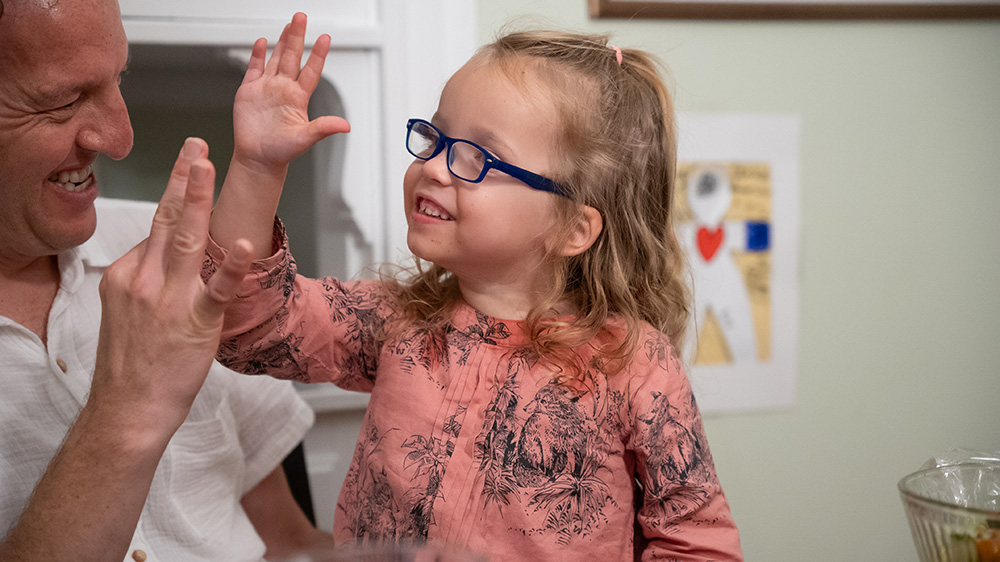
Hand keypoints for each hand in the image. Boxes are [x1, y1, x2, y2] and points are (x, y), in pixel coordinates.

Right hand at [92, 138, 253, 432]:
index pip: (156, 232)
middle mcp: (145, 280)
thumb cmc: (132, 364)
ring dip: (197, 198)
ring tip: (207, 165)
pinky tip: (248, 244)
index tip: (190, 173)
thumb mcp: (125, 311)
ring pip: (186, 239)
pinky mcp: (197, 322)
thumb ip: (145, 279)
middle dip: (183, 178)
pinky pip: (219, 289)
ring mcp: (171, 300)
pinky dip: (234, 266)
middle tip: (196, 145)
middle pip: (166, 218)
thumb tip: (162, 256)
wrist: (129, 408)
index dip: (178, 205)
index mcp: (127, 275)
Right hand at [232, 12, 350, 173]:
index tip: (326, 38)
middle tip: (301, 17)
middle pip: (293, 57)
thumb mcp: (305, 139)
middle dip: (297, 37)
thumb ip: (324, 128)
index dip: (318, 55)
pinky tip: (262, 42)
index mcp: (299, 98)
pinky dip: (258, 55)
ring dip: (282, 41)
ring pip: (276, 58)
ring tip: (289, 24)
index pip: (311, 71)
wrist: (257, 159)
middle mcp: (284, 89)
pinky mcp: (249, 91)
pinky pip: (255, 68)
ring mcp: (267, 88)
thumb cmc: (281, 151)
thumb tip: (345, 126)